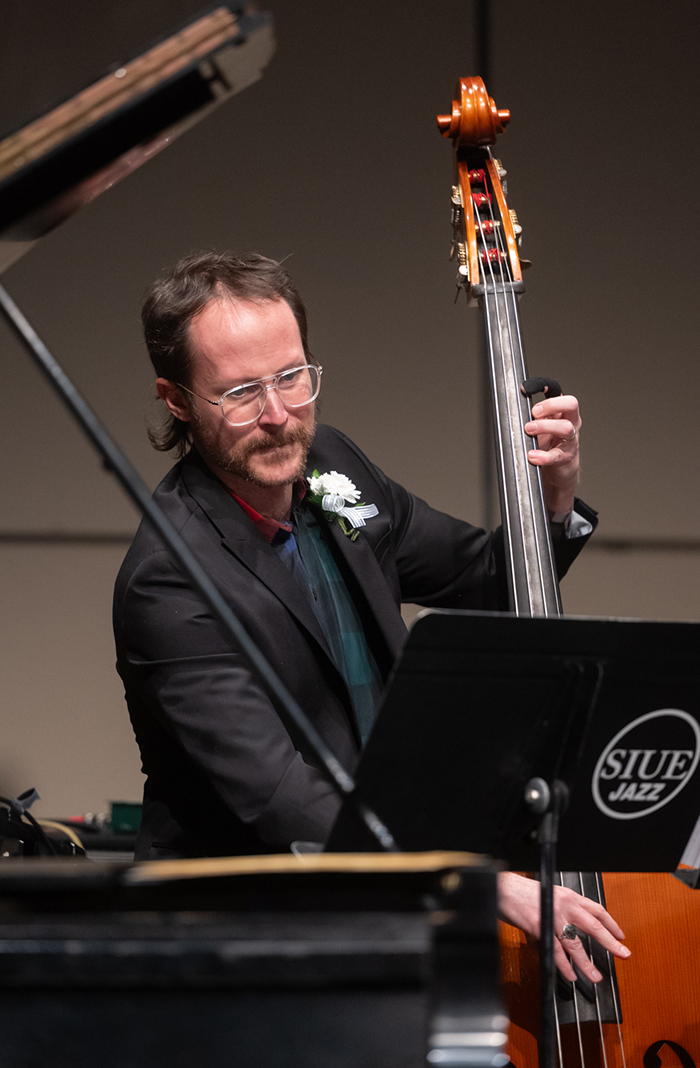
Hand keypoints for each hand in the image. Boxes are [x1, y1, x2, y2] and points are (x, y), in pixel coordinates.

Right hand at [497, 872, 630, 982]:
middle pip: (593, 926)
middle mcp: (564, 904)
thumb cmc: (522, 892)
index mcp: (568, 896)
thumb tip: (559, 941)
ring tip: (595, 977)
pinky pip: (555, 951)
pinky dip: (563, 966)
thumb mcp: (546, 897)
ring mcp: (553, 916)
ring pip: (575, 944)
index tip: (620, 935)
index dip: (611, 923)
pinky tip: (569, 975)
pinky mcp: (539, 927)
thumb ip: (557, 918)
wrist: (503, 887)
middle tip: (623, 954)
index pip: (596, 909)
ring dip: (586, 963)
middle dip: (610, 942)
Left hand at [524, 394, 581, 514]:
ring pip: (566, 428)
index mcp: (562, 412)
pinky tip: (532, 456)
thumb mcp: (540, 425)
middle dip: (551, 405)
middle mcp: (570, 422)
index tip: (526, 389)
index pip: (559, 392)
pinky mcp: (565, 458)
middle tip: (534, 412)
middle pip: (571, 404)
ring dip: (545, 427)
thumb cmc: (548, 445)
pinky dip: (543, 456)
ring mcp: (570, 440)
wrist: (558, 471)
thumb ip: (530, 416)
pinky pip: (556, 456)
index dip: (544, 386)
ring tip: (529, 430)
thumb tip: (507, 405)